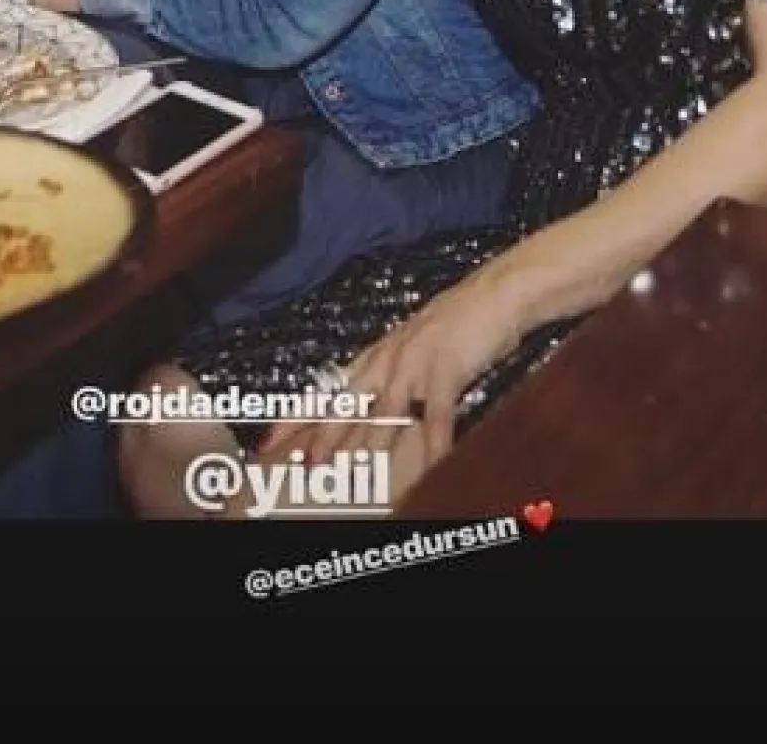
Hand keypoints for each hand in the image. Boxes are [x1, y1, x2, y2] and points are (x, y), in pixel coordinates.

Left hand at [261, 264, 524, 503]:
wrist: (497, 292)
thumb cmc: (459, 322)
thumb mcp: (416, 348)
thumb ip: (393, 378)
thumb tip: (376, 416)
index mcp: (378, 355)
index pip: (328, 389)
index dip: (298, 417)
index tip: (269, 441)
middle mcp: (389, 358)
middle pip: (347, 403)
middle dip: (323, 436)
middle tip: (304, 465)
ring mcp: (415, 362)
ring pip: (383, 411)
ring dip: (365, 444)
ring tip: (350, 473)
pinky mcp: (445, 367)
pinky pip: (436, 412)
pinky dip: (435, 441)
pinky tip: (433, 464)